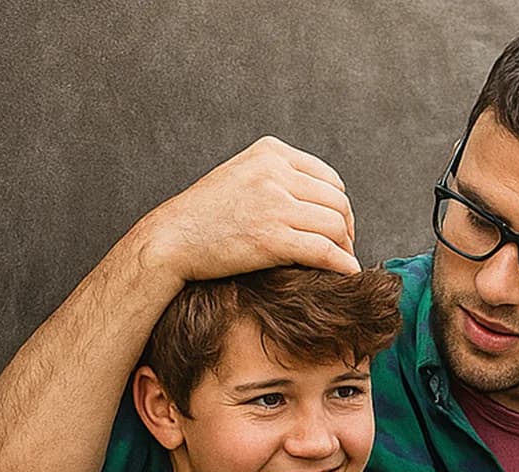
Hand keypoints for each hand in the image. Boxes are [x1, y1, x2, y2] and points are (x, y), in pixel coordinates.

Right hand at [140, 136, 358, 281]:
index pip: (329, 178)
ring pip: (335, 225)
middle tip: (344, 248)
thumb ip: (278, 178)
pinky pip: (324, 250)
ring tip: (342, 261)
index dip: (340, 206)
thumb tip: (322, 200)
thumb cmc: (205, 216)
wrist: (171, 239)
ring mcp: (273, 203)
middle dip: (346, 228)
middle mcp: (274, 172)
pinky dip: (342, 263)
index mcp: (270, 152)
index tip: (339, 226)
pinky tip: (347, 272)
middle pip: (337, 201)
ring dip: (345, 247)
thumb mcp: (243, 177)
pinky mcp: (272, 237)